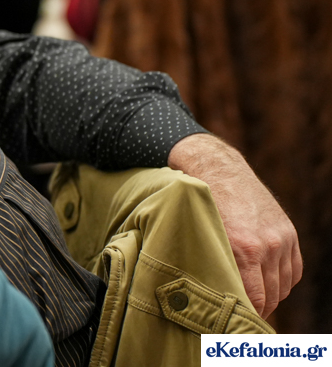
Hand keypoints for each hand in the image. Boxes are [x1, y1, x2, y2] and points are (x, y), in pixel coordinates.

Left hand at [168, 133, 302, 318]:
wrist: (219, 171)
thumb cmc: (201, 207)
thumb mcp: (200, 236)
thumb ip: (210, 265)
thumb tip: (210, 298)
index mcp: (243, 248)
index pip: (253, 298)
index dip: (246, 315)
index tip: (233, 324)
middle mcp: (268, 245)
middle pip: (271, 296)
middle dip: (257, 310)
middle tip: (240, 317)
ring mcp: (282, 239)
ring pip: (283, 286)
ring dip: (270, 296)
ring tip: (251, 300)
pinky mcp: (290, 234)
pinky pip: (294, 271)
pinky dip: (282, 281)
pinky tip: (266, 283)